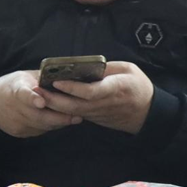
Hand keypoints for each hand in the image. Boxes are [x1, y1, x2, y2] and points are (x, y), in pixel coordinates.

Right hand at [0, 70, 80, 137]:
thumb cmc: (12, 86)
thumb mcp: (25, 77)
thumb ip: (43, 78)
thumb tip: (67, 75)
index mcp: (16, 90)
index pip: (23, 95)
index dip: (33, 99)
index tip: (42, 102)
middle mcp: (14, 108)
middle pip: (38, 116)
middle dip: (60, 117)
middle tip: (78, 116)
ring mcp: (16, 122)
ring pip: (42, 125)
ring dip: (59, 123)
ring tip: (76, 119)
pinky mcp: (19, 132)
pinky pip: (39, 130)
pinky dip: (52, 126)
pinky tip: (62, 121)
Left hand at [36, 61, 153, 134]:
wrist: (148, 112)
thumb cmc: (139, 87)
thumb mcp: (129, 69)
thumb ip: (107, 68)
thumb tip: (86, 67)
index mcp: (116, 88)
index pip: (90, 91)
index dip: (72, 88)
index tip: (57, 80)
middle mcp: (105, 103)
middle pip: (75, 105)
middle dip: (54, 99)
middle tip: (38, 90)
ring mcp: (99, 114)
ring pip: (72, 112)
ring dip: (54, 105)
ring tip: (40, 94)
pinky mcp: (95, 119)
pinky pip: (76, 114)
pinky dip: (63, 109)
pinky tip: (53, 101)